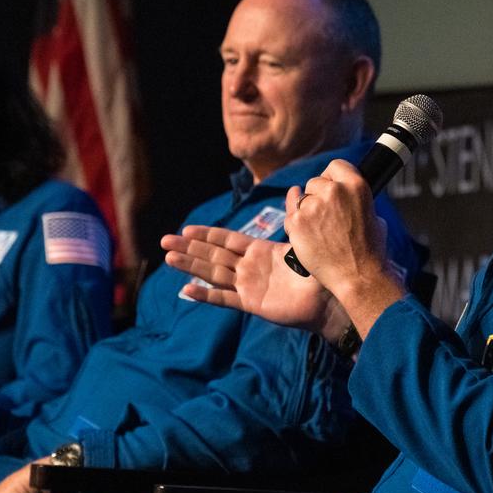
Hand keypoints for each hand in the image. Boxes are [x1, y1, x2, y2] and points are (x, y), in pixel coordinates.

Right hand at [163, 225, 346, 337]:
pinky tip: (187, 289)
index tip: (186, 228)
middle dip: (189, 247)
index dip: (206, 234)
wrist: (327, 300)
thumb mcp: (303, 239)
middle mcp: (249, 267)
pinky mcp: (251, 304)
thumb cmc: (317, 271)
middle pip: (213, 255)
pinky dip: (206, 295)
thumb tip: (296, 189)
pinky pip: (225, 299)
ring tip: (169, 258)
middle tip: (165, 240)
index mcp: (259, 251)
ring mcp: (248, 286)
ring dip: (191, 266)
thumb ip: (295, 216)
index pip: (227, 240)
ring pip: (213, 274)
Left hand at [284, 160, 405, 335]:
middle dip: (317, 196)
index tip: (330, 187)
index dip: (331, 177)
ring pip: (300, 199)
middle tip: (325, 216)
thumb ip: (354, 199)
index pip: (335, 166)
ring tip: (319, 231)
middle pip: (314, 182)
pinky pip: (290, 216)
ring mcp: (313, 206)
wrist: (358, 276)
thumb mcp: (373, 215)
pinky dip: (295, 225)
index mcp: (356, 185)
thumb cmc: (369, 250)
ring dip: (306, 211)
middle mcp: (333, 191)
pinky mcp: (297, 222)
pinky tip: (308, 236)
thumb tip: (344, 195)